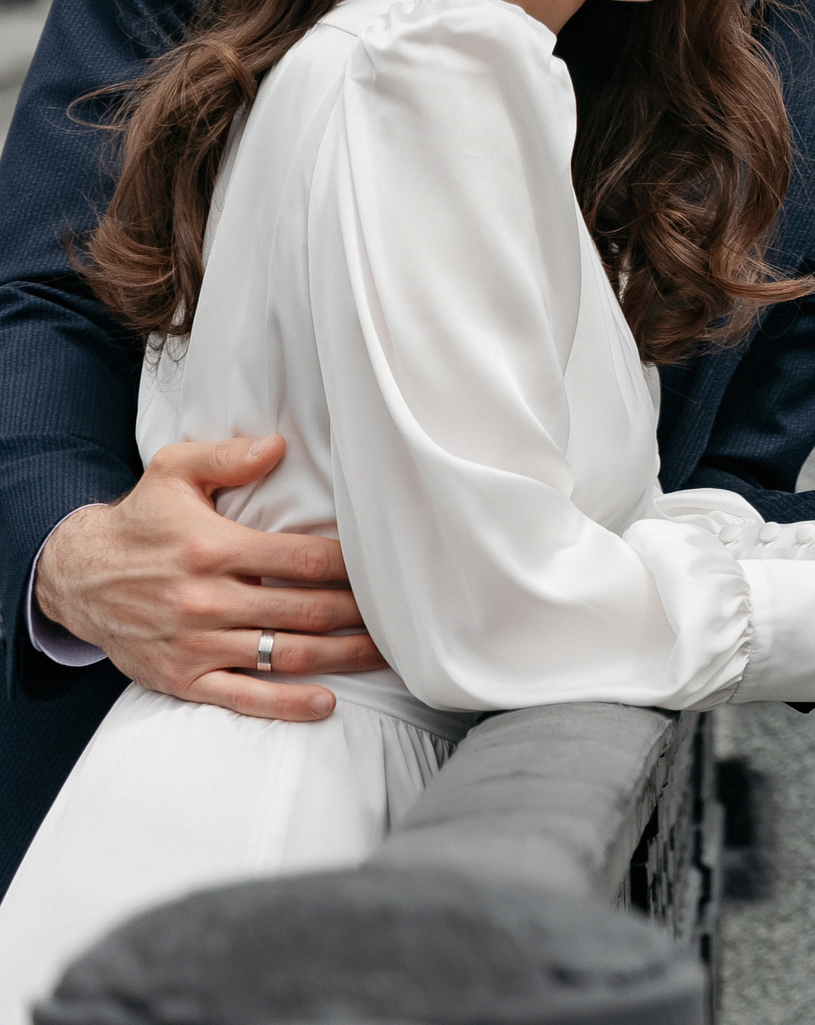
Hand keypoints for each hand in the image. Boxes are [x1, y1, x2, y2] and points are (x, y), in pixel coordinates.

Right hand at [32, 436, 386, 719]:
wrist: (74, 577)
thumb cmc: (139, 521)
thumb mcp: (174, 472)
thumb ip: (227, 457)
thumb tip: (278, 446)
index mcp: (214, 548)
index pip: (305, 560)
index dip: (353, 566)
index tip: (387, 568)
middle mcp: (207, 599)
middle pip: (305, 611)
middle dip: (361, 615)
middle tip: (402, 615)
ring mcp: (195, 643)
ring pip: (284, 655)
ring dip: (341, 657)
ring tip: (385, 654)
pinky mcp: (182, 677)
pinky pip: (243, 697)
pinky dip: (287, 704)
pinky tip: (326, 702)